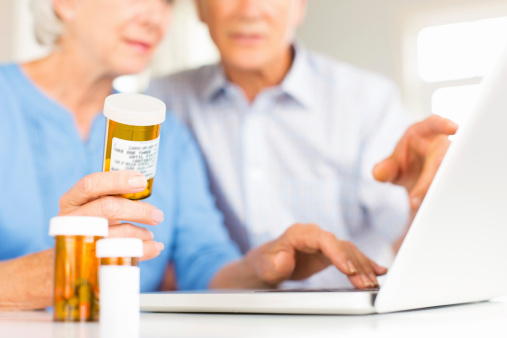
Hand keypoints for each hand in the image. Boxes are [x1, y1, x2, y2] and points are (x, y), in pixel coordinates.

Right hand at [58, 170, 164, 260]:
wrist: (70, 256)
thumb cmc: (90, 221)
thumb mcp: (93, 204)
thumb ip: (113, 194)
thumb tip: (143, 183)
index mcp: (71, 199)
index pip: (92, 184)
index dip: (118, 181)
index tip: (142, 181)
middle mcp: (71, 218)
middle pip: (108, 208)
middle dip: (139, 210)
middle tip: (158, 215)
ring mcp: (78, 241)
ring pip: (117, 233)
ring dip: (141, 233)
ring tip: (150, 234)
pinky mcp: (88, 260)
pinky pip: (122, 254)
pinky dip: (143, 250)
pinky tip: (155, 247)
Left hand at [245, 224, 386, 288]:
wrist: (267, 262)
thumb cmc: (265, 262)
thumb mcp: (265, 265)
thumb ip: (275, 263)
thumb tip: (284, 259)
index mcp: (300, 233)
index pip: (323, 239)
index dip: (337, 253)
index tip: (348, 269)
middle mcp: (315, 234)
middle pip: (340, 246)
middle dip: (355, 264)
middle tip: (366, 283)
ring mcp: (324, 243)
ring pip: (349, 251)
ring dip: (363, 267)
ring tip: (373, 283)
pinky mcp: (330, 253)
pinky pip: (350, 255)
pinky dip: (364, 263)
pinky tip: (378, 270)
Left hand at [373, 115, 457, 209]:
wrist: (413, 182)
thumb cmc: (402, 165)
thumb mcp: (390, 167)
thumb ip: (384, 169)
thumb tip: (378, 173)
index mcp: (424, 132)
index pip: (435, 124)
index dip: (444, 125)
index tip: (454, 128)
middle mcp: (441, 143)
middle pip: (442, 156)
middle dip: (430, 178)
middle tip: (415, 200)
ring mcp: (450, 159)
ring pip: (452, 171)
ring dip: (440, 189)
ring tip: (424, 205)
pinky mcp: (455, 174)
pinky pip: (455, 183)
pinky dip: (446, 194)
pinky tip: (437, 206)